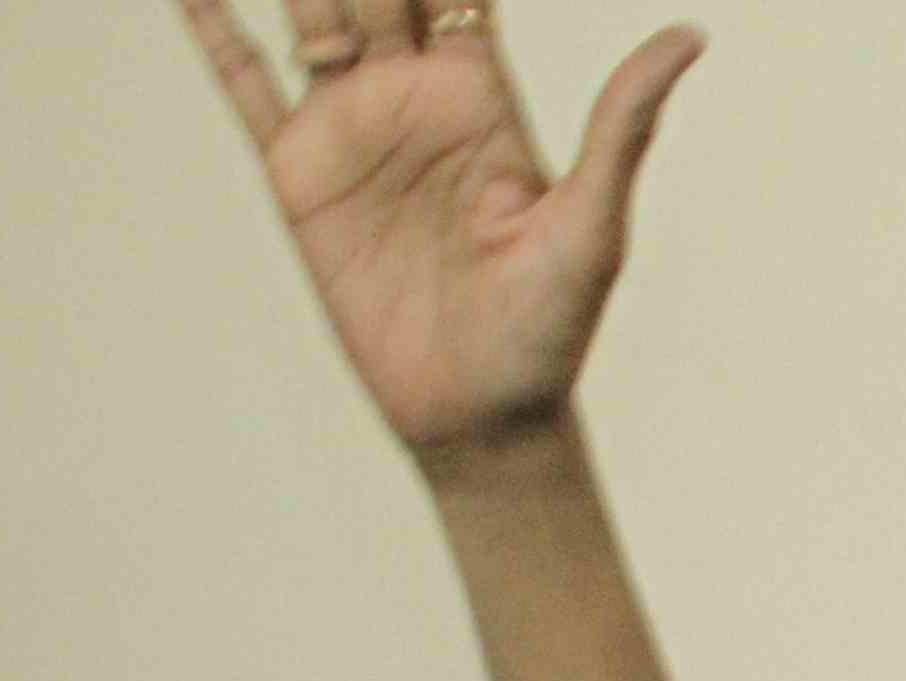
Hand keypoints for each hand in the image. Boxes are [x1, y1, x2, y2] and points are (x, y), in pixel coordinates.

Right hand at [171, 0, 705, 464]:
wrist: (482, 415)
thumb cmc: (550, 329)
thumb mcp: (593, 223)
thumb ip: (623, 124)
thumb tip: (690, 36)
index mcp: (481, 95)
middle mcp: (412, 96)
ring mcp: (351, 128)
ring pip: (308, 14)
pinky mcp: (299, 174)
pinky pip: (247, 87)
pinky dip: (214, 32)